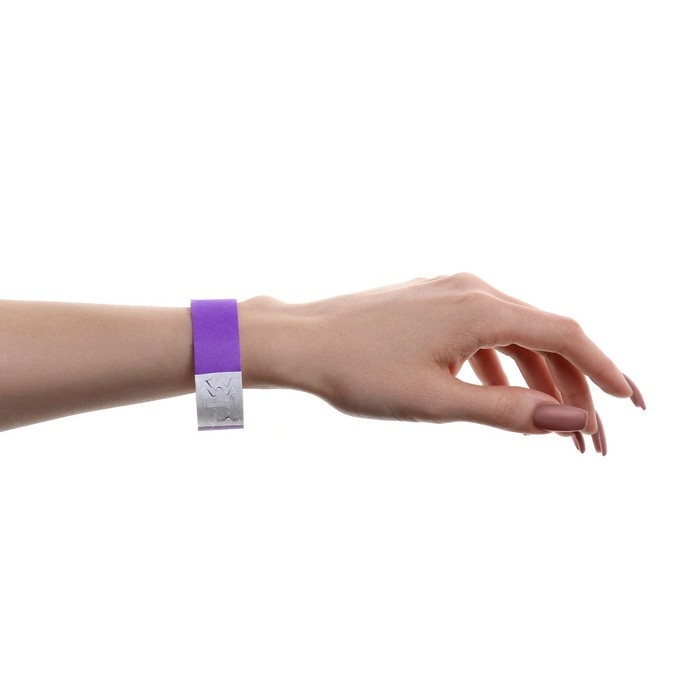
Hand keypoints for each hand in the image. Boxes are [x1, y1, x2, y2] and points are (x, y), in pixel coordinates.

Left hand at [238, 273, 644, 453]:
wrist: (300, 340)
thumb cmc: (358, 371)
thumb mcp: (437, 401)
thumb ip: (508, 411)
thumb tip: (571, 420)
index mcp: (481, 308)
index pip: (566, 335)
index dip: (605, 370)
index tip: (631, 405)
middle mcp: (474, 289)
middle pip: (546, 337)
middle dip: (574, 389)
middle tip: (591, 442)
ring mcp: (452, 293)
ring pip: (516, 337)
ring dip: (540, 381)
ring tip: (554, 429)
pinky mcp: (435, 303)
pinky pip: (486, 334)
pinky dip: (505, 367)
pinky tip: (505, 397)